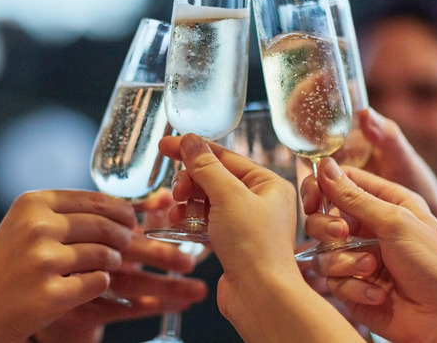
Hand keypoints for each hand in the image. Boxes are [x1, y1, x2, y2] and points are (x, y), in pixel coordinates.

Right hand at [0, 190, 136, 342]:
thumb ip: (65, 213)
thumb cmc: (7, 268)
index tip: (131, 219)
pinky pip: (99, 282)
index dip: (121, 210)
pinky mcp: (52, 293)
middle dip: (122, 236)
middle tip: (126, 244)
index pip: (95, 200)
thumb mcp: (25, 226)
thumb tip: (121, 208)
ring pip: (105, 254)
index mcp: (31, 204)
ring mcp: (43, 261)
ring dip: (113, 261)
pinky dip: (100, 284)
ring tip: (109, 264)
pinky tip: (88, 284)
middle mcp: (36, 227)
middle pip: (104, 226)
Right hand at [158, 134, 366, 341]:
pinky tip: (179, 222)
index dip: (194, 149)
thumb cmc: (255, 248)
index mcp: (268, 184)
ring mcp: (246, 222)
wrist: (259, 296)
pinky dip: (191, 219)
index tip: (168, 145)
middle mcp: (260, 201)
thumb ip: (206, 167)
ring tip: (177, 210)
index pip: (225, 156)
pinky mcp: (232, 242)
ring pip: (207, 199)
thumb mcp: (228, 197)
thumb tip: (190, 141)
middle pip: (214, 177)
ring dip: (188, 201)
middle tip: (178, 191)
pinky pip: (206, 220)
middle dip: (191, 181)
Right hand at [303, 159, 436, 341]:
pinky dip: (354, 287)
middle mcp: (370, 228)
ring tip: (371, 269)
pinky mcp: (352, 286)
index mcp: (386, 203)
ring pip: (323, 250)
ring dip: (344, 261)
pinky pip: (332, 280)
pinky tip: (378, 294)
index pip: (342, 183)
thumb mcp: (396, 222)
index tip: (312, 198)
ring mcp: (359, 258)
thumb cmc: (433, 265)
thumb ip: (355, 196)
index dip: (321, 187)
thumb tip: (325, 166)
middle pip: (322, 216)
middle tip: (341, 235)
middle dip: (327, 226)